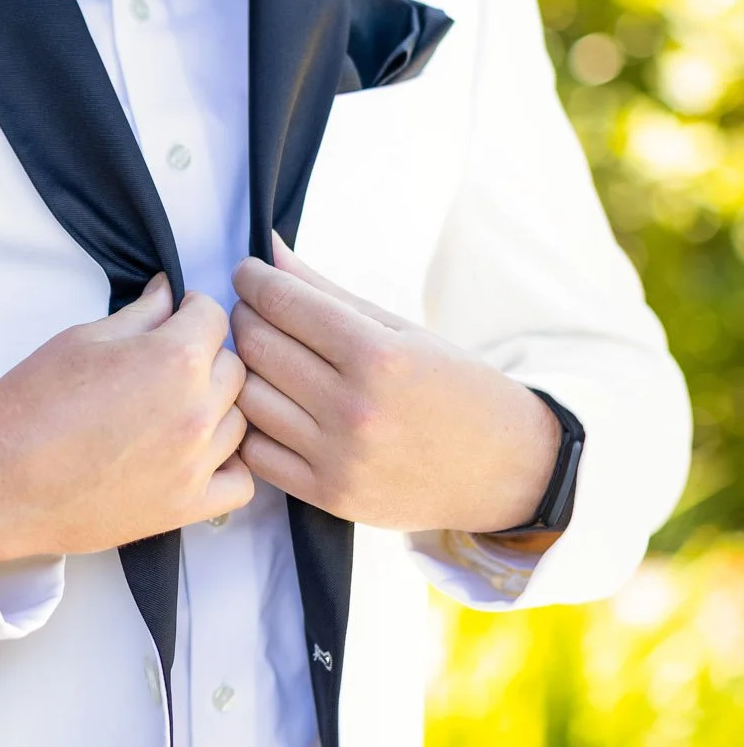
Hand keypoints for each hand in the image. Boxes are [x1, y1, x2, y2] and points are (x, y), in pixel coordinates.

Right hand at [0, 274, 251, 563]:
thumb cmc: (32, 404)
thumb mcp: (84, 339)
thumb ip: (141, 315)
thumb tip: (169, 296)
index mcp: (175, 359)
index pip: (215, 317)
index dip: (193, 311)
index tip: (177, 319)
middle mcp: (197, 410)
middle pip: (235, 368)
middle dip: (205, 357)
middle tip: (165, 365)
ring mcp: (197, 462)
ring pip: (241, 420)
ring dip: (216, 408)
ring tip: (174, 410)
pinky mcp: (187, 506)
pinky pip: (242, 481)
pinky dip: (228, 464)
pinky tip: (197, 454)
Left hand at [230, 235, 560, 534]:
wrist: (503, 469)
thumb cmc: (453, 387)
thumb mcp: (400, 329)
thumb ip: (327, 292)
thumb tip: (270, 251)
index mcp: (378, 355)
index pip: (284, 303)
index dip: (253, 280)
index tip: (248, 274)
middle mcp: (355, 408)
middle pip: (259, 346)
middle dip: (245, 318)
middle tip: (252, 311)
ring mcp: (339, 457)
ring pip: (249, 398)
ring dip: (244, 370)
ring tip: (261, 358)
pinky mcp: (330, 495)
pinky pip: (257, 453)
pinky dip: (250, 424)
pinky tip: (269, 405)